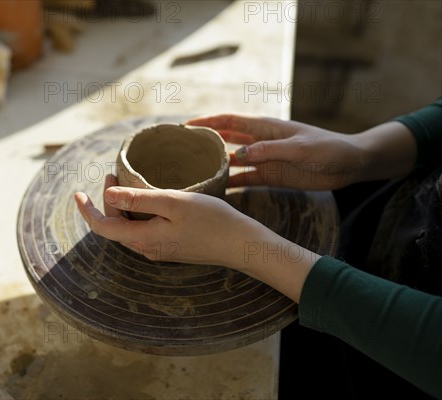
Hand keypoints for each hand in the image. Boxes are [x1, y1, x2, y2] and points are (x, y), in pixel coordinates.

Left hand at [74, 176, 262, 267]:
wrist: (241, 244)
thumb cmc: (212, 221)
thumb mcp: (173, 203)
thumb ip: (139, 199)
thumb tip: (108, 195)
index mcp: (144, 239)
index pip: (103, 228)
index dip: (87, 211)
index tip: (77, 193)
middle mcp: (148, 249)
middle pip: (114, 227)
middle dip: (106, 202)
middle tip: (111, 175)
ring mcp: (160, 250)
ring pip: (128, 229)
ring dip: (121, 207)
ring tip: (123, 183)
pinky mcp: (171, 247)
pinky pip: (143, 231)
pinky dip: (135, 214)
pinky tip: (145, 200)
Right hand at [187, 114, 414, 189]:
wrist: (349, 164)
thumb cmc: (327, 148)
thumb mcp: (299, 148)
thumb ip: (269, 150)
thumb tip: (239, 154)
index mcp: (265, 128)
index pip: (229, 121)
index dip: (207, 121)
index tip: (185, 126)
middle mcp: (259, 142)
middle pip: (225, 139)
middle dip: (204, 141)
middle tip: (181, 150)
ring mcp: (263, 159)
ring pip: (231, 160)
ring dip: (214, 164)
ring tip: (192, 172)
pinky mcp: (269, 175)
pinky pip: (244, 179)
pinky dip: (230, 183)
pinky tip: (215, 190)